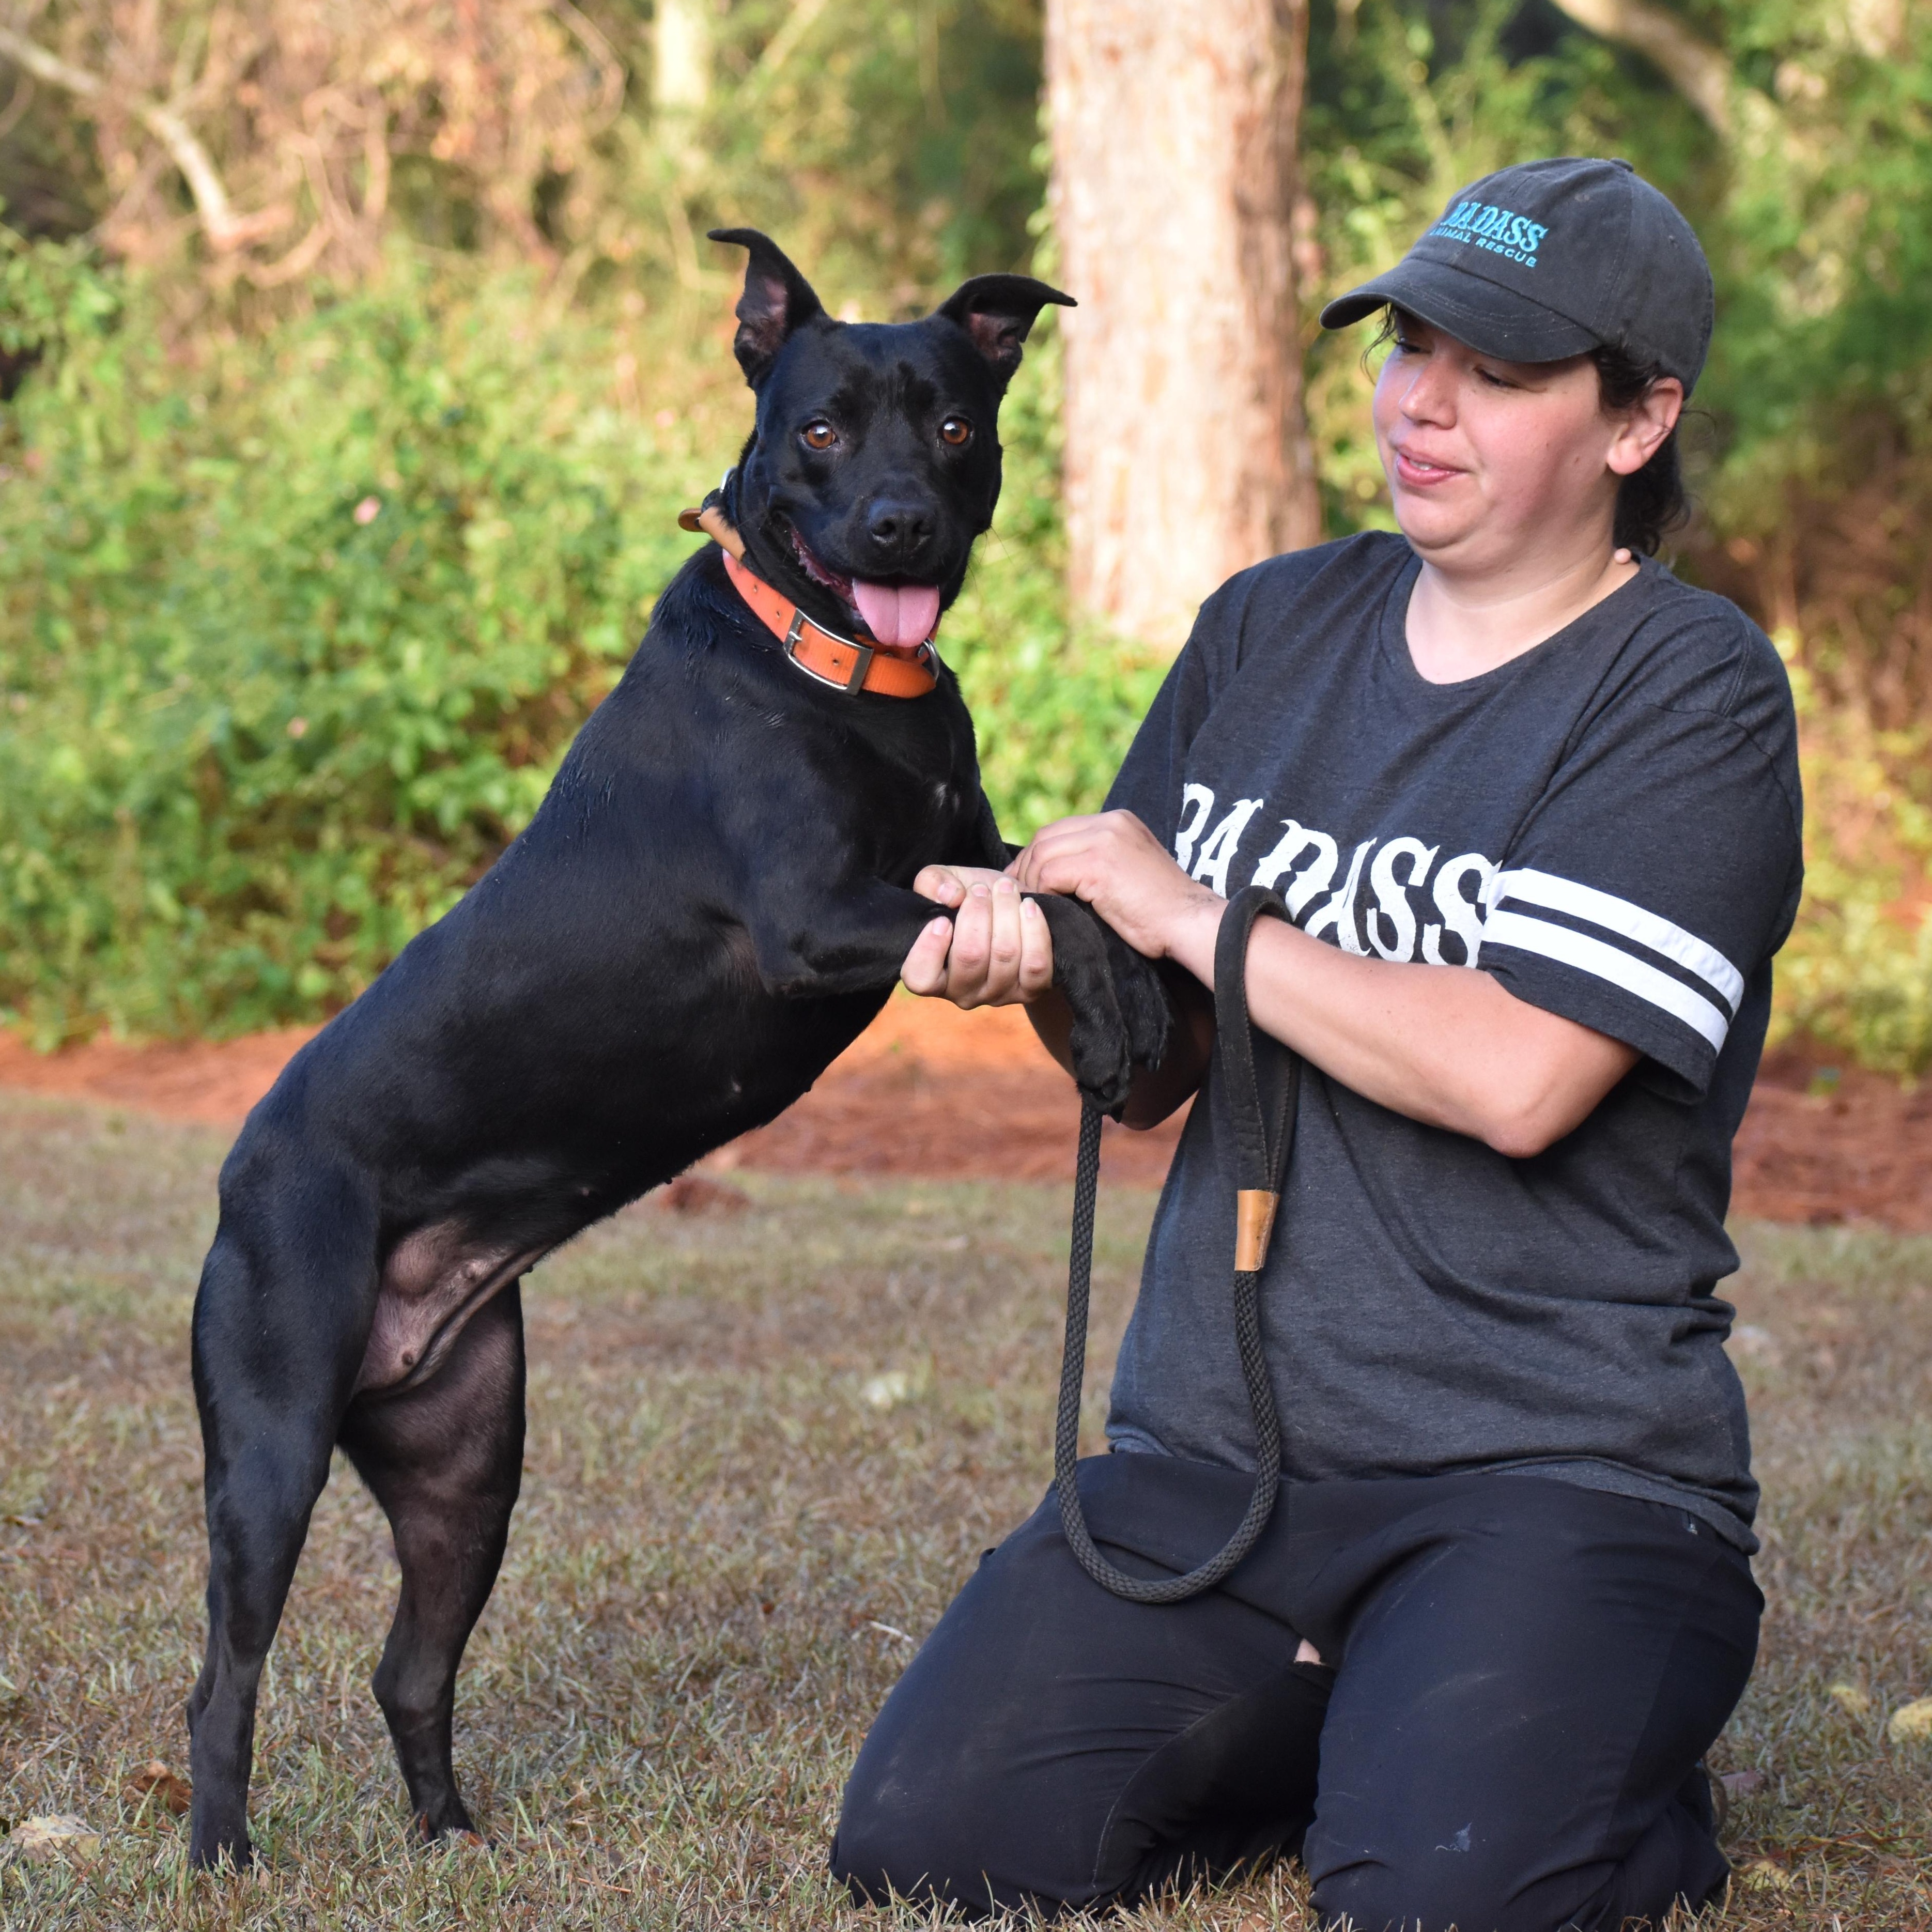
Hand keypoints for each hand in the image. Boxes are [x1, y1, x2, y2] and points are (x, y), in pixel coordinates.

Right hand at [901, 866, 1053, 1006]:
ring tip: (1006, 889)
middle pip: (971, 958)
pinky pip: (1036, 965)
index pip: (921, 979)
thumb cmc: (969, 899)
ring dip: (1007, 913)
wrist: (1011, 907)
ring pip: (1005, 956)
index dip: (930, 949)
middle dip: (978, 914)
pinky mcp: (1030, 990)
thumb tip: (950, 897)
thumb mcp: (943, 883)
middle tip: (981, 889)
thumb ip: (932, 882)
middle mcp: (963, 993)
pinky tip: (1029, 906)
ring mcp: (998, 995)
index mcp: (933, 974)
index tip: (942, 919)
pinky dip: (1034, 930)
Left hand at [1011, 810, 1220, 970]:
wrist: (1190, 924)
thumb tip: (1052, 876)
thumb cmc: (1160, 913)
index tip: (1025, 882)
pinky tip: (1045, 909)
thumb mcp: (1128, 873)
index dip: (1036, 856)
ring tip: (1031, 907)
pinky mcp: (1099, 864)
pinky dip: (1040, 892)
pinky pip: (1049, 873)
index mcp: (1119, 821)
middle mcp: (1111, 822)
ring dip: (1031, 882)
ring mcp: (1106, 840)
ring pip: (1043, 854)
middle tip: (1017, 895)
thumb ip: (1097, 863)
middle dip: (1026, 867)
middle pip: (1046, 837)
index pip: (1061, 830)